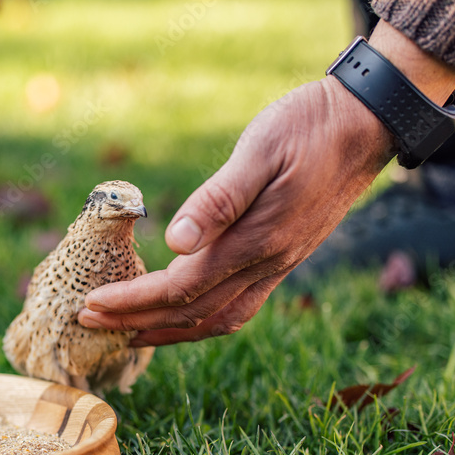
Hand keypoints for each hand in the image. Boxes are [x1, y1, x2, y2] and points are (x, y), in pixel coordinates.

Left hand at [79, 22, 454, 345]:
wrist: (366, 124)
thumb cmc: (309, 127)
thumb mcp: (260, 150)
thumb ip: (219, 199)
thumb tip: (175, 240)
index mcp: (256, 240)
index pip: (180, 288)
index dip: (132, 302)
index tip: (90, 305)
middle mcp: (267, 264)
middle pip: (191, 313)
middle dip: (137, 323)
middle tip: (88, 321)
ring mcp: (277, 266)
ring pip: (215, 320)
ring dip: (167, 331)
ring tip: (125, 331)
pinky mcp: (281, 259)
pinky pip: (235, 307)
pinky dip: (198, 320)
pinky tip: (176, 313)